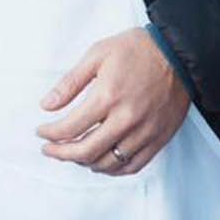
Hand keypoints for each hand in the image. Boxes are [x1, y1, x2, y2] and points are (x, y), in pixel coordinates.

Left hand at [36, 27, 189, 175]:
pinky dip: (113, 169)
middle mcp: (126, 119)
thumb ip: (70, 83)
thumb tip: (46, 105)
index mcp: (107, 96)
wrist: (178, 53)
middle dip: (61, 154)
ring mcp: (144, 132)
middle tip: (49, 150)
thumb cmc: (136, 49)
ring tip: (73, 155)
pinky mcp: (159, 138)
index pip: (70, 128)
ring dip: (85, 163)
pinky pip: (133, 165)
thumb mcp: (97, 54)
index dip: (50, 134)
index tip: (41, 133)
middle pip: (86, 151)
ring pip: (109, 163)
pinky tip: (102, 162)